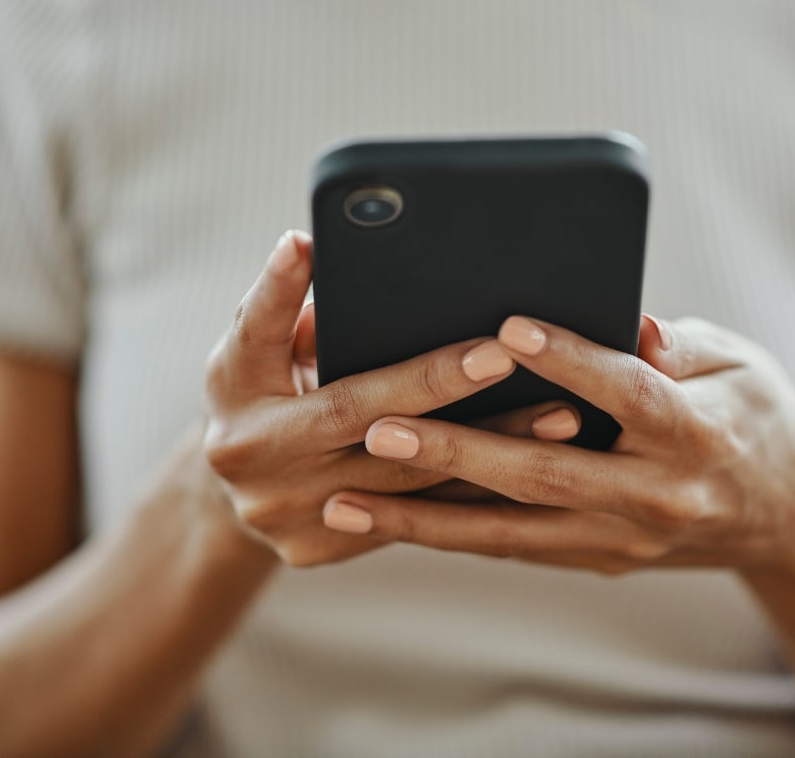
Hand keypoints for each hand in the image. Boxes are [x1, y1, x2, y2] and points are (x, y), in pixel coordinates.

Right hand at [202, 230, 584, 566]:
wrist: (236, 494)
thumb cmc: (258, 392)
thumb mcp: (250, 346)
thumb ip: (279, 305)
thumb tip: (314, 247)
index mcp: (234, 394)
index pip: (264, 335)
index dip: (291, 295)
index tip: (318, 245)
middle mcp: (255, 462)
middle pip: (359, 416)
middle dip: (437, 385)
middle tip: (505, 357)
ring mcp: (291, 515)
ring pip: (405, 478)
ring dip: (488, 447)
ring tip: (560, 416)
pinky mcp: (324, 549)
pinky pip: (418, 520)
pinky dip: (478, 490)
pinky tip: (539, 466)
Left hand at [322, 314, 794, 578]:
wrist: (794, 517)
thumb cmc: (762, 417)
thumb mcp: (738, 363)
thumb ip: (676, 346)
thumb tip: (629, 319)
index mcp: (698, 434)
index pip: (625, 393)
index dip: (568, 361)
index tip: (505, 329)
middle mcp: (658, 496)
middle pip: (546, 474)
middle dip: (457, 454)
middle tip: (379, 428)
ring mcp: (626, 538)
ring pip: (514, 531)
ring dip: (429, 519)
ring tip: (351, 502)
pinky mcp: (602, 558)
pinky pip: (519, 547)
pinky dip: (456, 535)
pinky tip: (396, 520)